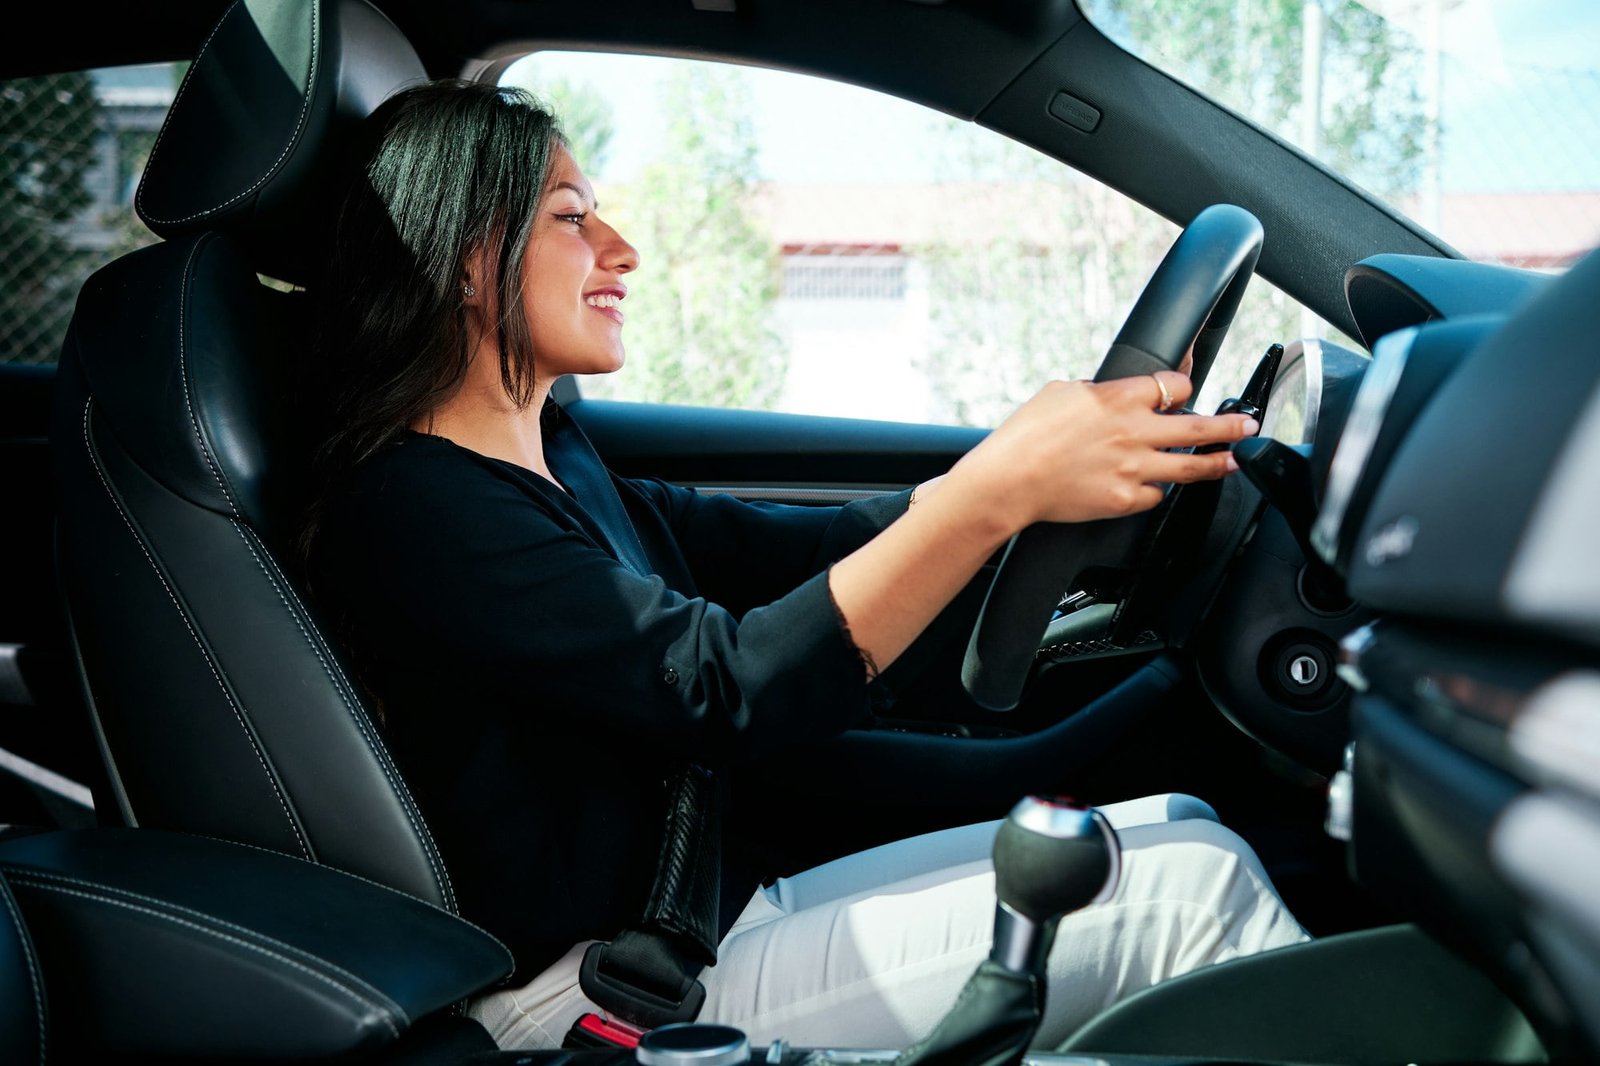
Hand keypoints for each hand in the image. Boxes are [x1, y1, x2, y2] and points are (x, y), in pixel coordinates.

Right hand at [954, 371, 1257, 530]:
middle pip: (1199, 426)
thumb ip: (1096, 393)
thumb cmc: (1024, 436)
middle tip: (1248, 425)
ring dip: (1218, 462)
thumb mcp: (1060, 392)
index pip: (1172, 386)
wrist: (1008, 481)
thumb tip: (1109, 395)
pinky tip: (1157, 488)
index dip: (1182, 387)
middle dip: (1230, 425)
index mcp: (1118, 398)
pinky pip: (1155, 496)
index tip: (1185, 391)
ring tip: (1234, 459)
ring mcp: (1133, 469)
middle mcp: (1134, 432)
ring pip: (1190, 467)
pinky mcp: (1124, 500)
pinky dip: (1156, 491)